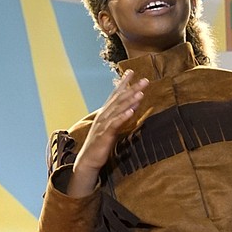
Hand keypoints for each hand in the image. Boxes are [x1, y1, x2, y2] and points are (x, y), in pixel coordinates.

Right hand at [67, 70, 147, 196]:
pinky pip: (115, 124)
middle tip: (144, 79)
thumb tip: (134, 105)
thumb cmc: (100, 144)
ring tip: (140, 92)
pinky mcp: (105, 135)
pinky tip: (131, 110)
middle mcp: (104, 115)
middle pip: (119, 99)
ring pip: (118, 109)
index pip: (115, 94)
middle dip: (132, 88)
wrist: (87, 160)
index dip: (123, 82)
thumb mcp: (112, 128)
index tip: (131, 71)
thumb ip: (122, 116)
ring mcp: (103, 124)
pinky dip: (123, 116)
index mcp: (105, 113)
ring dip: (130, 100)